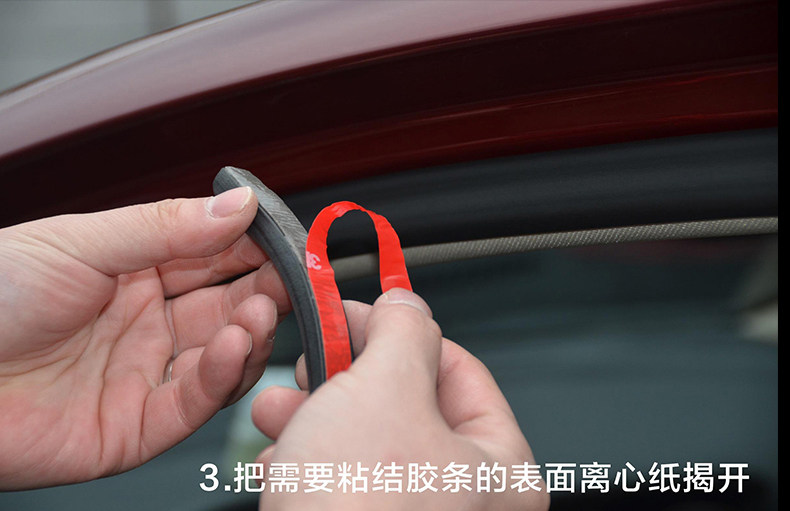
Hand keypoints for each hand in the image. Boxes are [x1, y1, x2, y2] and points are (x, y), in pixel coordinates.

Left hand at [0, 188, 288, 488]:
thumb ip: (167, 227)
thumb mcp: (81, 244)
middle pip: (228, 306)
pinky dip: (222, 378)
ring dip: (251, 334)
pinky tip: (234, 349)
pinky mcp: (136, 427)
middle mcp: (147, 323)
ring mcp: (144, 374)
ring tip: (262, 314)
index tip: (292, 244)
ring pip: (222, 357)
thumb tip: (239, 204)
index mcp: (134, 272)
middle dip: (265, 293)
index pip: (213, 256)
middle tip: (295, 283)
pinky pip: (194, 404)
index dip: (255, 250)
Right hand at [252, 288, 548, 509]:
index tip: (357, 314)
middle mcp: (467, 507)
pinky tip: (278, 461)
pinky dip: (310, 466)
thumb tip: (406, 304)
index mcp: (500, 472)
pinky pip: (344, 488)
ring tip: (278, 411)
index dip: (402, 332)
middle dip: (347, 378)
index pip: (461, 371)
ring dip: (317, 419)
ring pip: (366, 447)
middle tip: (313, 361)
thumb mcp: (382, 392)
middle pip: (408, 407)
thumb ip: (402, 334)